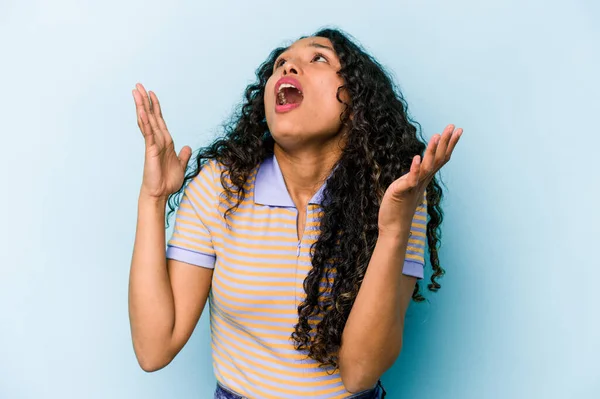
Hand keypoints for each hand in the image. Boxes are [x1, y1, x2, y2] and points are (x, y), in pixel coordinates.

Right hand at [133, 83, 191, 200]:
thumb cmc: (167, 182)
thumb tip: (187, 147)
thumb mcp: (180, 166)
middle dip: (145, 101)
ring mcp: (153, 144)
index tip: (151, 94)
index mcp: (165, 142)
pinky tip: (141, 112)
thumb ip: (183, 155)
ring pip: (147, 121)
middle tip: (138, 85)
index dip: (155, 107)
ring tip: (136, 92)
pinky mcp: (151, 150)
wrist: (160, 194)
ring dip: (142, 106)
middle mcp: (158, 140)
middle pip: (151, 116)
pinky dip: (146, 122)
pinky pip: (148, 133)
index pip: (159, 120)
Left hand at [378, 124, 462, 235]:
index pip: (441, 158)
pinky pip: (411, 179)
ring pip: (427, 167)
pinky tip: (416, 158)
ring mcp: (414, 186)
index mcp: (425, 177)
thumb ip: (415, 176)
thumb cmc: (399, 207)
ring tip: (437, 135)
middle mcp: (423, 180)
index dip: (449, 144)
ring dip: (432, 151)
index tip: (458, 130)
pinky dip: (415, 169)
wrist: (394, 228)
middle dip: (446, 142)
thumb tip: (419, 166)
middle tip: (454, 126)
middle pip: (439, 159)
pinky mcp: (403, 192)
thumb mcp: (409, 186)